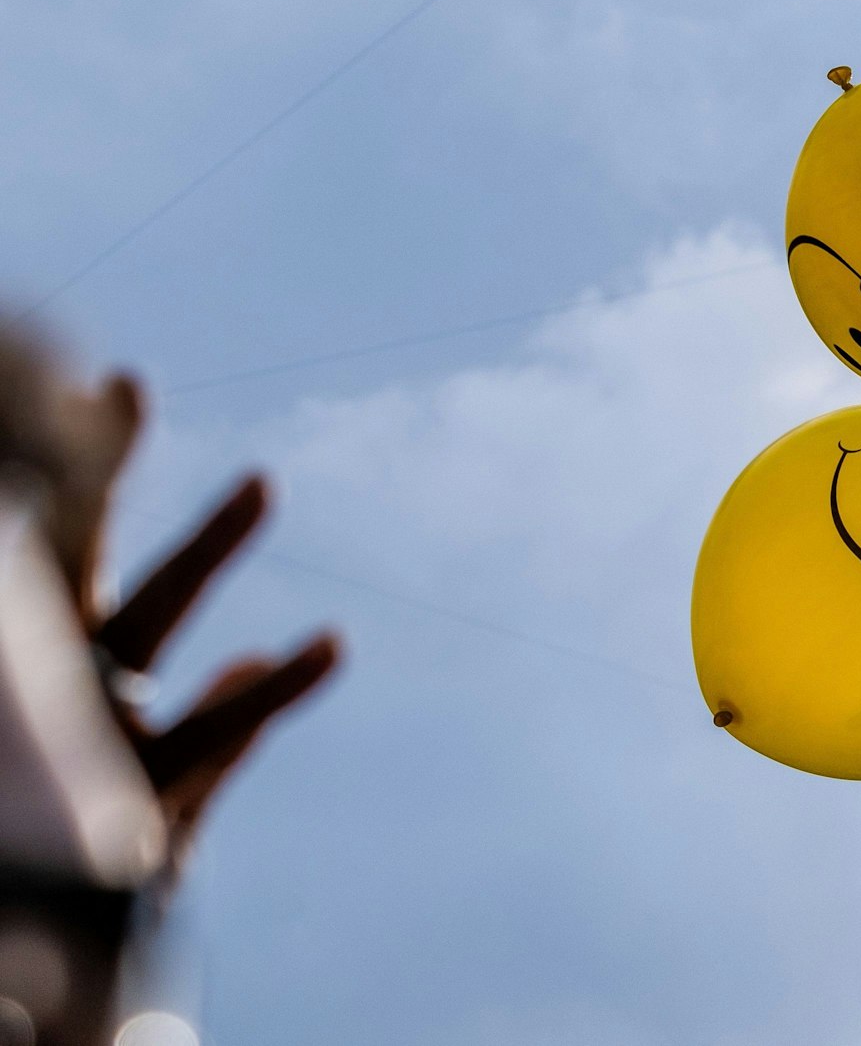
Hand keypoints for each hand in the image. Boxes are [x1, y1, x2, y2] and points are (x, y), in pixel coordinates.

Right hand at [44, 372, 339, 856]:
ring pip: (144, 618)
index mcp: (52, 674)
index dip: (83, 468)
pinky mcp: (126, 790)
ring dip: (204, 548)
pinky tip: (327, 645)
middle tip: (121, 383)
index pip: (64, 550)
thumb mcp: (163, 793)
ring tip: (262, 480)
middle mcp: (58, 687)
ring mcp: (83, 733)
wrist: (56, 957)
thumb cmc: (111, 867)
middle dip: (91, 470)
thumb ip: (215, 729)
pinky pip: (212, 732)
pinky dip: (274, 694)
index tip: (103, 383)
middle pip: (72, 558)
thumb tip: (244, 662)